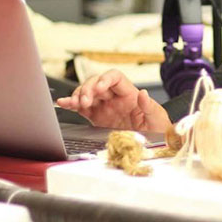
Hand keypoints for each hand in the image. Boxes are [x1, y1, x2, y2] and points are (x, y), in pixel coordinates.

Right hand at [56, 69, 171, 132]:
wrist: (153, 144)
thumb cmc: (158, 129)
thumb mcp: (157, 118)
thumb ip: (150, 106)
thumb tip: (143, 93)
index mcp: (129, 94)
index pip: (115, 77)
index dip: (105, 79)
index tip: (99, 88)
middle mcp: (115, 97)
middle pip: (97, 83)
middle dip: (88, 89)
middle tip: (85, 101)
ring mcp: (104, 107)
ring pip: (87, 93)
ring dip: (78, 95)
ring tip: (74, 104)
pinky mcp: (96, 117)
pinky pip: (81, 108)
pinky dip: (71, 104)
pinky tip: (63, 103)